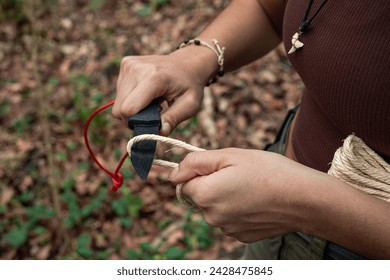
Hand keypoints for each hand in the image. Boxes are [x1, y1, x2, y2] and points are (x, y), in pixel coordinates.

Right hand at [112, 49, 215, 134]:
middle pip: (119, 109)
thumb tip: (159, 133)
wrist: (188, 63)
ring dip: (132, 108)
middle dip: (133, 118)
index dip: (136, 123)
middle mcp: (137, 69)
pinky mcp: (125, 64)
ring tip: (151, 102)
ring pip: (118, 103)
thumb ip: (173, 119)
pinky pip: (119, 93)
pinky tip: (146, 93)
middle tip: (152, 115)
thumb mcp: (190, 105)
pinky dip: (131, 98)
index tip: (151, 124)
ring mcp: (129, 65)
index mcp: (154, 78)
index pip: (129, 109)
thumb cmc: (190, 86)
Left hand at [169, 148, 324, 242]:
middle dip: (211, 184)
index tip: (218, 166)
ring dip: (225, 197)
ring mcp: (227, 229)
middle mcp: (212, 217)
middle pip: (200, 196)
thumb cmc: (269, 171)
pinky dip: (237, 210)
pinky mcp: (242, 236)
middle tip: (238, 174)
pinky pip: (230, 219)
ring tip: (250, 187)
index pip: (184, 183)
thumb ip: (196, 162)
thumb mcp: (230, 155)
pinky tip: (256, 201)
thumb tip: (174, 172)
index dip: (199, 171)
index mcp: (206, 195)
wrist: (304, 198)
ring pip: (215, 208)